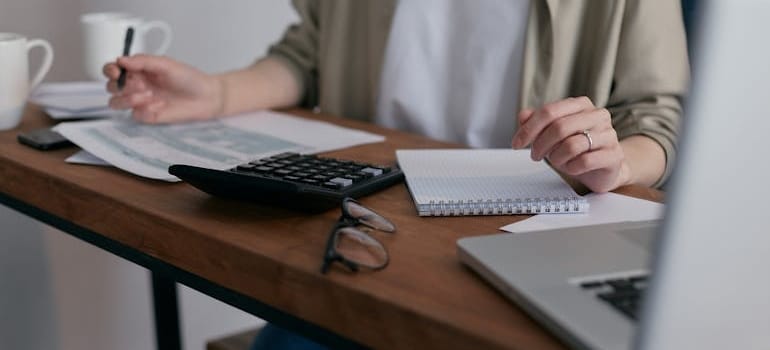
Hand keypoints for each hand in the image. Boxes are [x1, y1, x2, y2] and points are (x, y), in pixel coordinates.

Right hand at [103, 54, 222, 122]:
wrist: (206, 97)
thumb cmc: (189, 79)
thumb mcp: (166, 64)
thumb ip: (143, 61)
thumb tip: (121, 60)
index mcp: (138, 70)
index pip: (113, 70)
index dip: (110, 70)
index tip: (117, 71)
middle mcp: (136, 86)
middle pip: (110, 87)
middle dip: (121, 86)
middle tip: (142, 84)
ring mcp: (140, 102)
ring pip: (116, 102)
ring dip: (127, 99)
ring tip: (149, 95)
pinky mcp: (148, 116)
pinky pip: (135, 115)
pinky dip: (145, 111)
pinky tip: (161, 106)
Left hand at [511, 96, 630, 192]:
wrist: (603, 168)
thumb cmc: (577, 148)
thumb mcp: (552, 134)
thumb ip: (537, 122)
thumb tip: (523, 115)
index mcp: (581, 105)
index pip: (549, 112)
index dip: (529, 129)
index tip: (516, 143)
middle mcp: (597, 115)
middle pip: (559, 127)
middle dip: (540, 145)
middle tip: (535, 155)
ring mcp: (608, 134)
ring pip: (571, 145)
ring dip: (556, 158)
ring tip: (557, 161)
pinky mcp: (614, 155)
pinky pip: (585, 161)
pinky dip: (571, 168)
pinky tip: (571, 168)